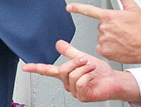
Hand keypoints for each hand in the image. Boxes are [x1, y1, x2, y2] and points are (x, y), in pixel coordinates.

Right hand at [22, 39, 140, 102]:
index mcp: (66, 74)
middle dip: (75, 62)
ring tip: (92, 68)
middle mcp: (68, 84)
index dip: (35, 68)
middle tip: (86, 60)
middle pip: (62, 70)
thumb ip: (70, 52)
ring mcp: (75, 91)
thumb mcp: (83, 58)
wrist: (115, 81)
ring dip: (84, 69)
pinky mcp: (83, 96)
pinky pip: (80, 82)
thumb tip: (58, 44)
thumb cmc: (101, 73)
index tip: (25, 67)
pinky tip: (92, 78)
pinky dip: (87, 76)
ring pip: (71, 75)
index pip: (47, 70)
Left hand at [67, 0, 140, 63]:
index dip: (77, 8)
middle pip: (101, 26)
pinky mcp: (105, 51)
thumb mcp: (133, 9)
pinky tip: (119, 48)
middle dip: (110, 28)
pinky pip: (102, 48)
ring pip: (102, 37)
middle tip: (123, 31)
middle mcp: (103, 28)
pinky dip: (108, 49)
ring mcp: (103, 40)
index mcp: (108, 16)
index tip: (69, 7)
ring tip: (123, 40)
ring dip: (110, 39)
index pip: (88, 10)